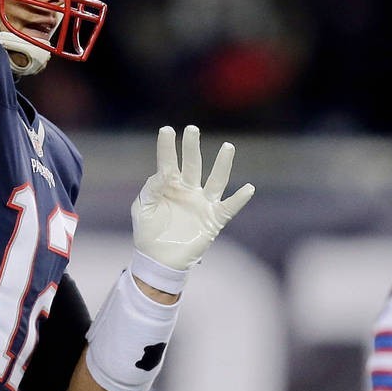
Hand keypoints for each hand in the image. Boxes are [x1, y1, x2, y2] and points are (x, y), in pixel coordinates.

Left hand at [131, 125, 255, 274]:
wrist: (158, 260)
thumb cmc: (148, 233)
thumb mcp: (143, 209)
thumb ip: (151, 190)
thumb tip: (162, 173)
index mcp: (169, 185)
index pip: (168, 162)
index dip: (167, 147)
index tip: (166, 130)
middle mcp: (188, 189)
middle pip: (193, 164)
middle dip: (192, 147)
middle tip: (192, 130)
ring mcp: (202, 203)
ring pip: (216, 180)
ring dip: (222, 164)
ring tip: (228, 147)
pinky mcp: (213, 220)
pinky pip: (229, 207)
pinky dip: (239, 199)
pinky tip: (248, 188)